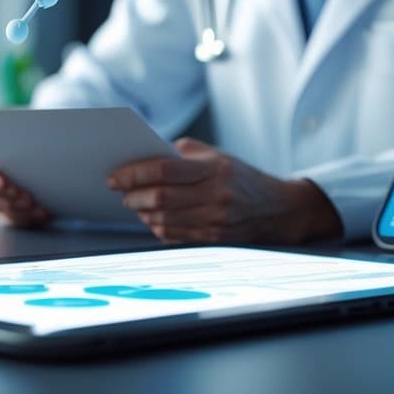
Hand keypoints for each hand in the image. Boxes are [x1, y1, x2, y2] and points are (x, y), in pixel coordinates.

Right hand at [0, 153, 52, 227]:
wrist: (45, 186)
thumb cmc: (32, 163)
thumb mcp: (25, 157)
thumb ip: (19, 154)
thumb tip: (27, 144)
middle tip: (12, 189)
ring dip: (12, 203)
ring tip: (28, 201)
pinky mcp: (7, 217)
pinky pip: (13, 219)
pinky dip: (27, 215)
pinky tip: (40, 211)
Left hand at [106, 137, 342, 244]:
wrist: (278, 209)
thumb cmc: (240, 177)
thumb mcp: (217, 155)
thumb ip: (183, 152)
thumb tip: (145, 156)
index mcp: (214, 170)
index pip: (164, 171)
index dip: (134, 174)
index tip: (115, 176)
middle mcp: (215, 197)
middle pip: (159, 199)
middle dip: (133, 196)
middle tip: (120, 192)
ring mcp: (215, 222)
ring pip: (163, 221)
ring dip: (142, 213)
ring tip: (135, 204)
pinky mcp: (213, 241)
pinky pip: (174, 236)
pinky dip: (157, 227)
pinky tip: (153, 218)